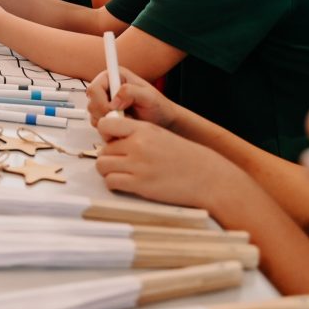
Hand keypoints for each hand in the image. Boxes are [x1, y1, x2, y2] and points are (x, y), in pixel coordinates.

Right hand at [86, 66, 179, 128]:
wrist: (163, 121)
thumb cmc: (159, 107)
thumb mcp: (149, 97)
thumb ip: (131, 92)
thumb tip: (114, 99)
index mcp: (115, 76)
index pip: (94, 88)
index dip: (101, 102)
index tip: (113, 110)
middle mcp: (107, 87)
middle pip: (91, 102)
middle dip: (104, 114)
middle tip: (122, 117)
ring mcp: (105, 102)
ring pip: (93, 114)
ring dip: (108, 121)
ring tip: (127, 120)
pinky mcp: (106, 115)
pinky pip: (98, 123)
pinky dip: (109, 127)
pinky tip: (123, 124)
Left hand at [95, 116, 232, 209]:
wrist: (206, 176)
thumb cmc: (184, 156)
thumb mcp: (158, 134)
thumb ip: (135, 133)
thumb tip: (111, 137)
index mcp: (143, 129)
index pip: (106, 124)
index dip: (105, 134)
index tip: (111, 140)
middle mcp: (138, 145)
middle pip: (103, 149)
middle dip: (109, 156)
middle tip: (121, 162)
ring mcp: (138, 165)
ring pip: (102, 166)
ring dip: (108, 171)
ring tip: (121, 172)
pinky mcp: (139, 184)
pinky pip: (110, 182)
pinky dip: (114, 183)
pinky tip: (125, 183)